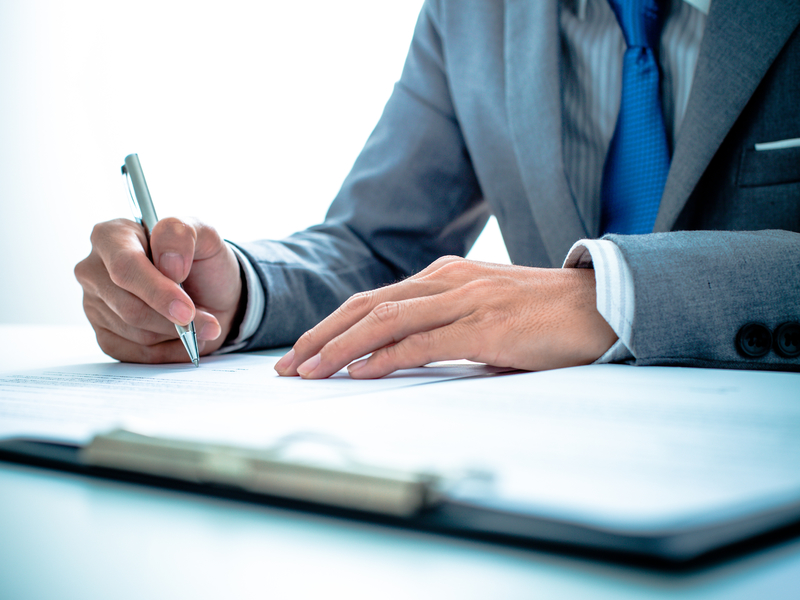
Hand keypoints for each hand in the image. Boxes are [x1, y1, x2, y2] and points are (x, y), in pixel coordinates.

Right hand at [75, 217, 241, 362]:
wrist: (210, 291)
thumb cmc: (201, 260)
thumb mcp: (203, 233)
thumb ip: (182, 234)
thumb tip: (168, 264)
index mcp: (112, 236)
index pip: (125, 267)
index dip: (157, 292)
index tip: (186, 310)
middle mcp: (94, 270)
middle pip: (129, 307)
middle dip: (174, 319)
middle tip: (208, 324)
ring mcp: (95, 305)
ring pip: (136, 333)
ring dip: (176, 335)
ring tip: (199, 324)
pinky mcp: (104, 335)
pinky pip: (135, 354)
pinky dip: (168, 351)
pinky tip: (183, 338)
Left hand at [274, 256, 617, 378]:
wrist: (601, 304)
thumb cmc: (544, 314)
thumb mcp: (484, 312)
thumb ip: (444, 328)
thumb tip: (401, 359)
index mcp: (444, 275)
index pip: (372, 299)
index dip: (331, 325)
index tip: (304, 351)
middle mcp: (446, 280)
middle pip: (365, 305)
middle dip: (320, 336)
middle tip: (288, 364)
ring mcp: (465, 299)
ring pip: (384, 320)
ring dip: (340, 348)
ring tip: (308, 372)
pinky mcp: (485, 326)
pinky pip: (423, 342)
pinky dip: (384, 357)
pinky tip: (359, 372)